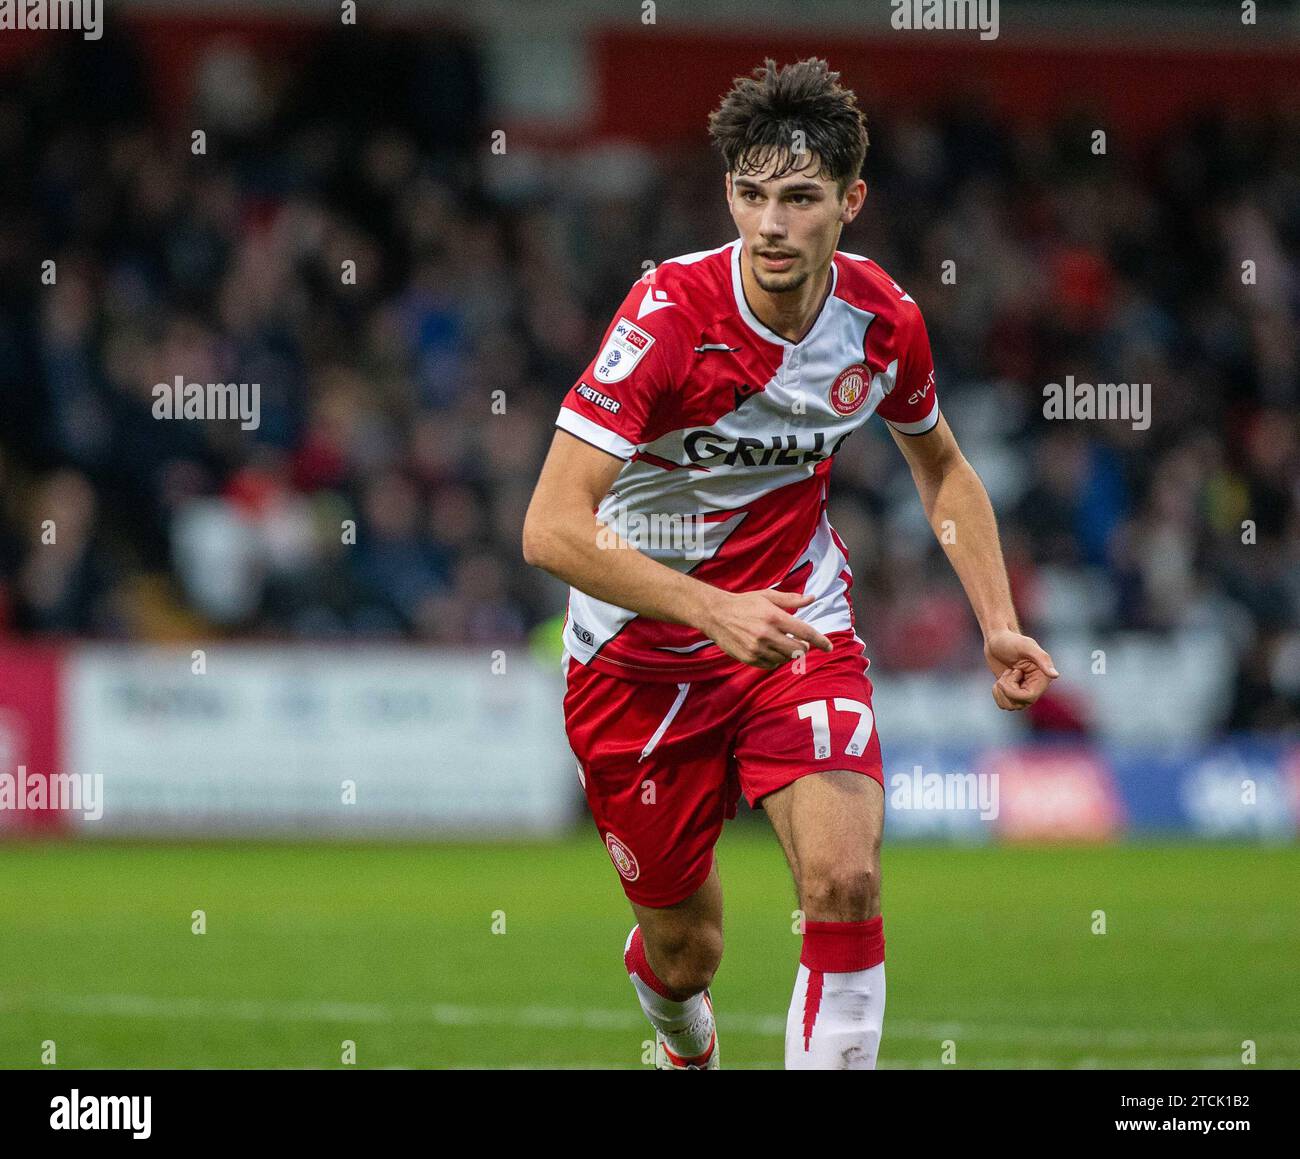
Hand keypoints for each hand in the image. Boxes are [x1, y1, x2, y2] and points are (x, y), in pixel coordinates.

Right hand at [698, 589, 833, 669]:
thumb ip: (791, 599)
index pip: (805, 632)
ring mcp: (757, 648)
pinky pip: (771, 665)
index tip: (829, 647)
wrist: (716, 614)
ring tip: (781, 643)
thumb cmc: (744, 603)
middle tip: (800, 643)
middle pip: (798, 650)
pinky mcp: (748, 658)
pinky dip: (775, 660)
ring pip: (785, 659)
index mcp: (774, 617)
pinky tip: (771, 650)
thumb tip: (812, 598)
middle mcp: (766, 634)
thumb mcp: (767, 596)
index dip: (820, 641)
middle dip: (803, 648)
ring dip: (789, 654)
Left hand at [983, 628, 1058, 710]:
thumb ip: (1042, 659)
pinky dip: (997, 693)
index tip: (1010, 672)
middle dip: (1006, 688)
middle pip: (1019, 704)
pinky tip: (1000, 680)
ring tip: (1005, 675)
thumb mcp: (1026, 646)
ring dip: (1001, 691)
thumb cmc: (1012, 640)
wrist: (997, 640)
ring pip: (1011, 707)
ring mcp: (1023, 691)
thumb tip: (1055, 676)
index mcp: (1043, 677)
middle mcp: (1035, 687)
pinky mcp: (1012, 693)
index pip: (1029, 697)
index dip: (1013, 691)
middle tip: (1008, 671)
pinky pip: (1004, 704)